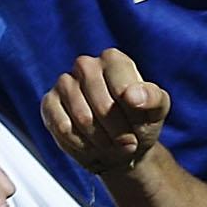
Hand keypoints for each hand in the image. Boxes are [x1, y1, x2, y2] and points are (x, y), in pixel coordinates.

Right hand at [39, 48, 169, 178]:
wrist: (120, 146)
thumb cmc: (140, 122)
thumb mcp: (157, 110)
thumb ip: (152, 98)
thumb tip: (133, 95)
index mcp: (114, 59)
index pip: (122, 90)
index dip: (132, 117)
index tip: (139, 129)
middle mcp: (86, 65)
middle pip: (102, 107)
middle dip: (117, 133)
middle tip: (127, 145)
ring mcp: (64, 83)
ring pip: (82, 119)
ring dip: (101, 141)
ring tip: (111, 146)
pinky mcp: (49, 103)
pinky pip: (63, 128)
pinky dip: (80, 145)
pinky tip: (91, 146)